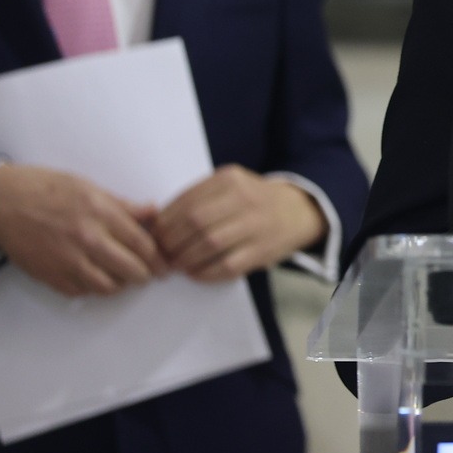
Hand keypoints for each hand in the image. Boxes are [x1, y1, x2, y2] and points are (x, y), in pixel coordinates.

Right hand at [0, 164, 165, 296]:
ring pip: (109, 286)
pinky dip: (93, 288)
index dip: (159, 258)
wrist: (2, 203)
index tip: (165, 264)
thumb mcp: (90, 188)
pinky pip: (81, 292)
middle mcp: (88, 239)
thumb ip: (124, 205)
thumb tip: (153, 213)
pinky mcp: (50, 276)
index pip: (143, 244)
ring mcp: (68, 261)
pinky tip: (97, 278)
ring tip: (124, 277)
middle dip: (146, 275)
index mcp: (101, 213)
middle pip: (132, 269)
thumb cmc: (45, 189)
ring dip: (121, 284)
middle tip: (150, 274)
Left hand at [152, 165, 326, 281]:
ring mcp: (256, 225)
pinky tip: (195, 273)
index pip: (186, 201)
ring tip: (176, 264)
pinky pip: (226, 266)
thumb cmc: (253, 200)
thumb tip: (155, 222)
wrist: (298, 212)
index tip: (154, 235)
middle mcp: (244, 198)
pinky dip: (205, 272)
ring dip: (185, 258)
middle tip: (161, 253)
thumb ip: (197, 197)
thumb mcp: (229, 186)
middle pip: (195, 222)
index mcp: (229, 179)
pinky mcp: (263, 250)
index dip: (164, 222)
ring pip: (209, 244)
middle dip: (171, 242)